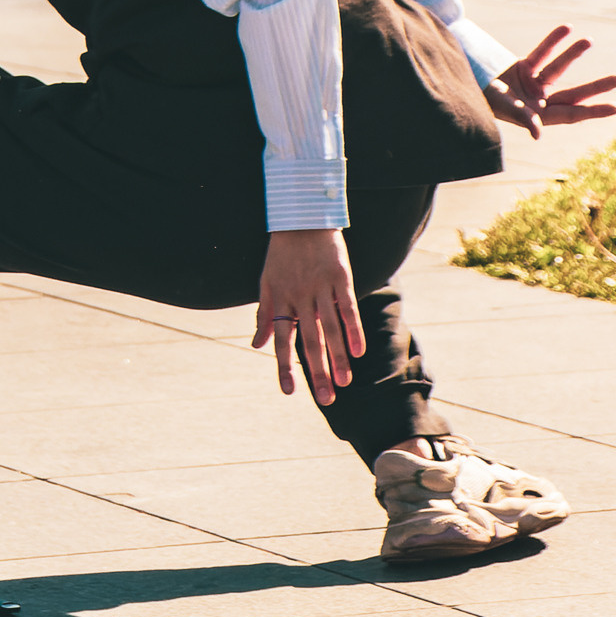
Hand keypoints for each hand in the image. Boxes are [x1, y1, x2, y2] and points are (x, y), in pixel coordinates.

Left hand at [253, 229, 365, 405]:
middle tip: (327, 399)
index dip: (284, 365)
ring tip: (344, 382)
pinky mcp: (340, 277)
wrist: (301, 217)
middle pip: (309, 340)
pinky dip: (352, 329)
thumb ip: (264, 315)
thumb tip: (256, 345)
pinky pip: (346, 307)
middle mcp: (299, 296)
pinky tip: (358, 351)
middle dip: (317, 371)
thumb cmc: (282, 254)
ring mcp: (320, 287)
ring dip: (338, 357)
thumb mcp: (266, 282)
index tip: (289, 392)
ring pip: (329, 328)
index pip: (282, 338)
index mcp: (280, 299)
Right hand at [484, 24, 615, 137]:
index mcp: (540, 116)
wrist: (465, 87)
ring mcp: (533, 84)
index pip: (571, 114)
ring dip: (572, 54)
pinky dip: (552, 41)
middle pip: (574, 94)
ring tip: (588, 40)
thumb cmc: (484, 102)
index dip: (593, 111)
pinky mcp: (523, 68)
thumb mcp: (504, 108)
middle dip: (597, 87)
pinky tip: (566, 28)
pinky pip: (541, 53)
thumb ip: (523, 118)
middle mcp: (540, 101)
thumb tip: (538, 134)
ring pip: (558, 68)